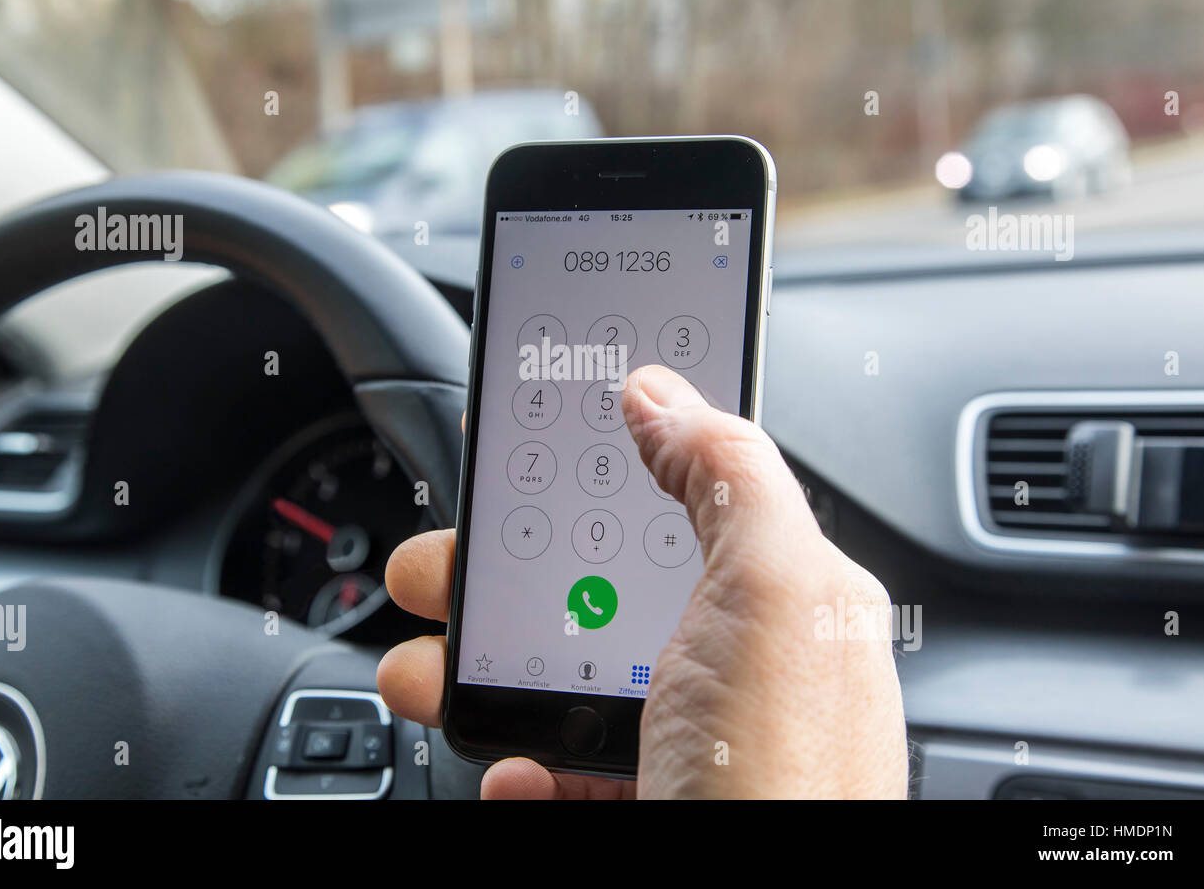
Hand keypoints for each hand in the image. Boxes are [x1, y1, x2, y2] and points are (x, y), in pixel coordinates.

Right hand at [377, 365, 907, 797]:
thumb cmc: (783, 779)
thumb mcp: (772, 593)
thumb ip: (728, 477)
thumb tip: (663, 393)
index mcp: (779, 602)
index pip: (684, 501)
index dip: (609, 463)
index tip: (532, 446)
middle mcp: (737, 672)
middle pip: (600, 590)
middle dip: (503, 572)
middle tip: (436, 562)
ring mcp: (687, 750)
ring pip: (561, 681)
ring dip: (475, 667)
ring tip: (420, 666)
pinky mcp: (642, 811)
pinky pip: (562, 773)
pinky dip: (518, 764)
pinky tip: (507, 769)